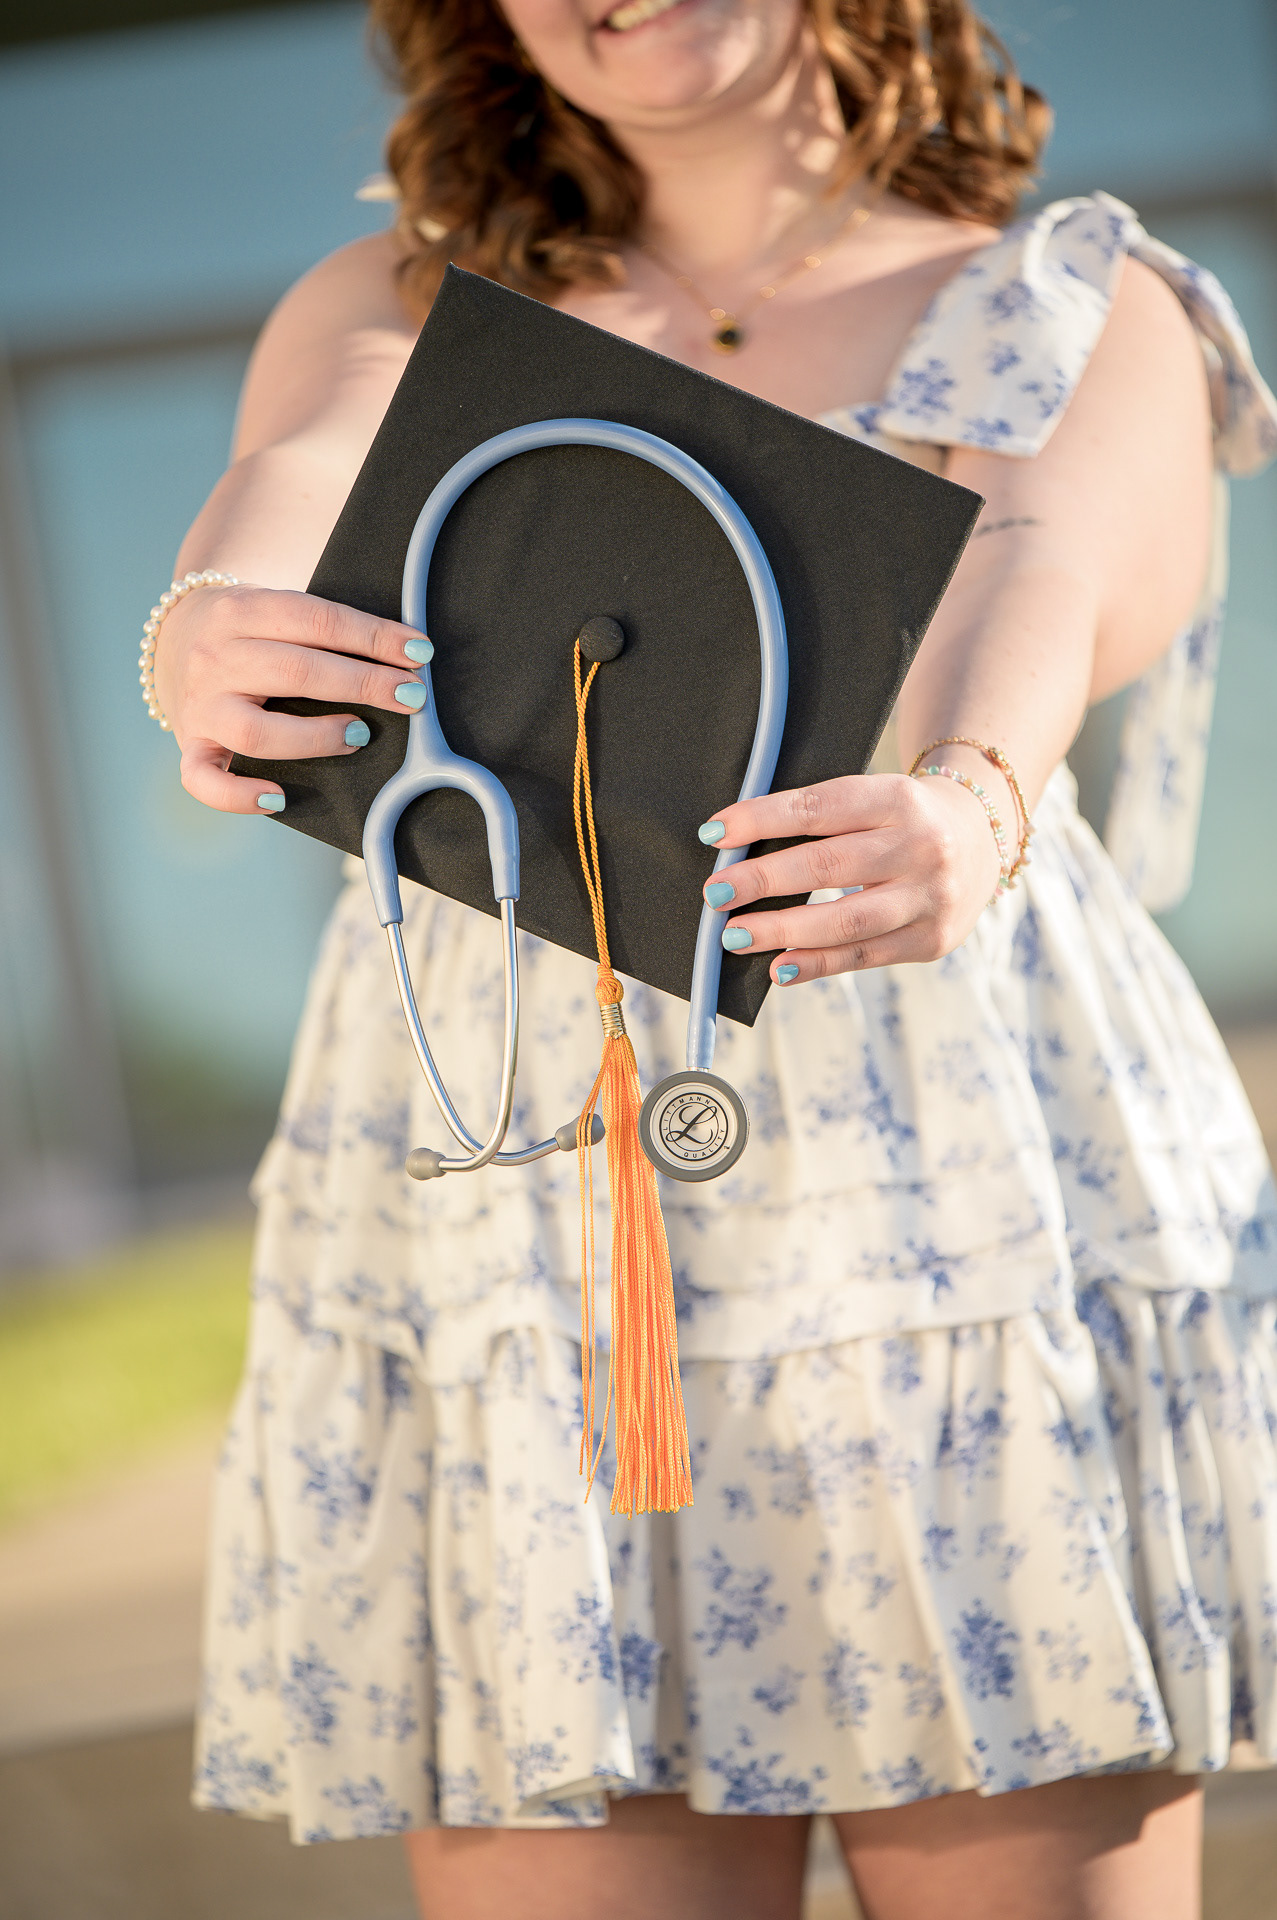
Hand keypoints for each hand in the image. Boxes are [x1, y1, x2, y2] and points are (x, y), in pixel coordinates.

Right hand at [153, 583, 431, 813]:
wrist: (172, 638)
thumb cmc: (253, 631)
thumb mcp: (276, 609)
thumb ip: (324, 628)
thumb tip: (406, 655)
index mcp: (242, 610)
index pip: (317, 619)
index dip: (373, 636)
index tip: (421, 652)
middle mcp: (215, 657)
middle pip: (296, 671)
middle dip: (363, 683)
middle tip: (412, 696)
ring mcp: (200, 706)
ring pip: (256, 732)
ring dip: (316, 737)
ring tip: (361, 737)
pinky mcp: (191, 747)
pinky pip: (204, 781)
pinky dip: (239, 796)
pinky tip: (279, 797)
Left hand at [701, 771, 1004, 982]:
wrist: (983, 839)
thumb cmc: (904, 818)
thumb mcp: (875, 797)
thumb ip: (821, 818)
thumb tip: (739, 849)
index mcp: (900, 798)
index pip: (820, 808)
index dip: (763, 819)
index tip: (716, 832)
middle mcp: (922, 847)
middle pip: (828, 866)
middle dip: (763, 881)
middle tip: (715, 893)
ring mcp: (931, 898)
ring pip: (845, 921)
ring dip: (781, 931)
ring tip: (734, 935)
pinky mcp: (931, 940)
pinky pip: (863, 956)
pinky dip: (816, 964)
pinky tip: (779, 967)